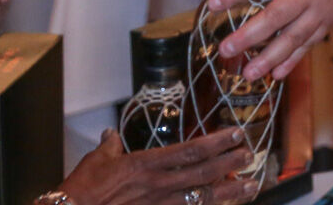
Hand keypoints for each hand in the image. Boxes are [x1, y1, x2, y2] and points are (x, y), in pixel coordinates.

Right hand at [59, 128, 257, 204]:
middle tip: (251, 155)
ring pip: (201, 199)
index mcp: (145, 164)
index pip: (189, 150)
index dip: (215, 142)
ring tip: (251, 186)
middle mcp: (156, 185)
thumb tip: (111, 134)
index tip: (235, 134)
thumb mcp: (96, 162)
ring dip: (228, 192)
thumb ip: (110, 146)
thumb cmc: (81, 191)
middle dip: (229, 164)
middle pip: (202, 174)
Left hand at [208, 0, 332, 81]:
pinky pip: (310, 43)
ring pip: (292, 38)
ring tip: (248, 73)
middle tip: (226, 49)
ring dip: (268, 58)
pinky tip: (277, 73)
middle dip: (248, 35)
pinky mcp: (332, 21)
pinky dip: (293, 60)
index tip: (213, 4)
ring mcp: (322, 9)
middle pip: (274, 16)